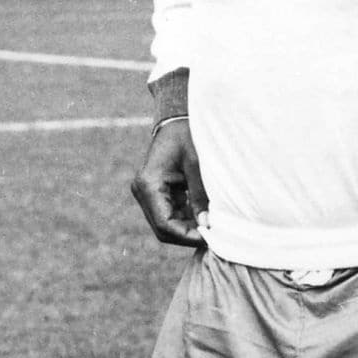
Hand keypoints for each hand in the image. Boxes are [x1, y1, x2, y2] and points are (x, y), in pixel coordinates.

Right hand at [130, 117, 208, 246]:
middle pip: (163, 229)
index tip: (209, 237)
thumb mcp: (198, 165)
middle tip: (214, 236)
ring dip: (189, 229)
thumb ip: (200, 196)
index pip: (165, 224)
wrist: (176, 120)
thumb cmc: (188, 136)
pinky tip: (205, 217)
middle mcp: (143, 191)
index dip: (187, 236)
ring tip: (212, 227)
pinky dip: (188, 219)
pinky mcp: (156, 193)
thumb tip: (206, 225)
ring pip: (167, 225)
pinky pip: (171, 215)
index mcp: (149, 184)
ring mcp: (148, 194)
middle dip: (188, 235)